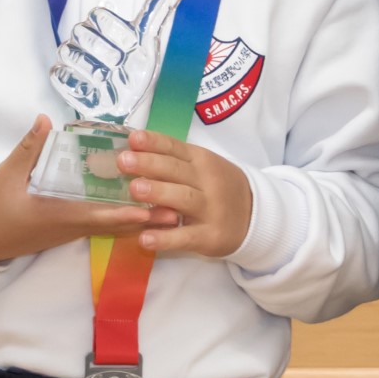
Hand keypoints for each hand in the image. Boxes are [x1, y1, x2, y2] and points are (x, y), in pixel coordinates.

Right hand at [0, 116, 162, 265]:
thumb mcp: (8, 174)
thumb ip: (29, 147)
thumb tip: (45, 120)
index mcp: (57, 215)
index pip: (96, 216)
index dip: (124, 214)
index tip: (149, 209)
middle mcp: (70, 226)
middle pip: (113, 225)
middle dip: (144, 219)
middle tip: (176, 211)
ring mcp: (70, 230)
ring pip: (111, 227)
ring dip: (139, 220)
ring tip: (169, 213)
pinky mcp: (68, 229)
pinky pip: (101, 225)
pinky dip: (122, 219)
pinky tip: (140, 210)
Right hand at [49, 0, 182, 124]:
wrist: (126, 103)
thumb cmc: (135, 71)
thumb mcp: (148, 42)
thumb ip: (156, 13)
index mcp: (102, 24)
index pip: (97, 14)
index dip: (116, 32)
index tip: (129, 45)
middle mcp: (83, 37)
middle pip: (81, 31)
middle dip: (105, 52)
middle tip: (118, 63)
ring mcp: (70, 56)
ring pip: (69, 52)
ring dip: (94, 70)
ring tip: (106, 79)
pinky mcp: (60, 77)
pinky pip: (60, 74)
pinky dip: (79, 85)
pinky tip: (92, 89)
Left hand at [114, 131, 253, 259]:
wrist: (255, 216)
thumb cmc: (218, 188)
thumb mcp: (202, 168)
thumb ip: (173, 161)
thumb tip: (133, 151)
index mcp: (202, 161)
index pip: (175, 148)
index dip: (154, 143)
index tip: (133, 138)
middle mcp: (207, 182)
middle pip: (177, 171)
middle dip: (149, 164)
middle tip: (123, 162)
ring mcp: (210, 209)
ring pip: (183, 198)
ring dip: (159, 193)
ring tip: (135, 189)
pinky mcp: (210, 236)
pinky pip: (186, 237)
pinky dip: (166, 238)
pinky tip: (145, 238)